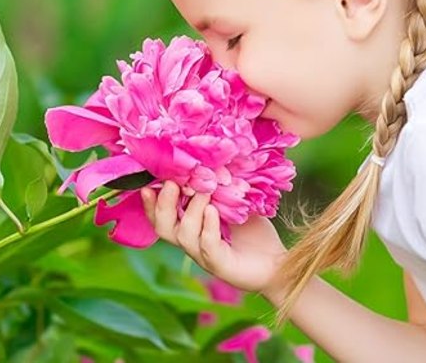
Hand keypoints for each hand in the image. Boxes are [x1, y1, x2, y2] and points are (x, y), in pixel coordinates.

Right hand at [141, 181, 288, 294]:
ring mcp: (204, 255)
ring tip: (204, 191)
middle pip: (164, 228)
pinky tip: (213, 211)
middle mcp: (193, 242)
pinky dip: (208, 227)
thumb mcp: (236, 203)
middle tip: (171, 184)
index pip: (162, 217)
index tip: (147, 183)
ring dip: (192, 210)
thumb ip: (221, 187)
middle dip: (163, 205)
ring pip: (185, 235)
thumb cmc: (254, 232)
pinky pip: (208, 246)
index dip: (151, 203)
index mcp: (192, 227)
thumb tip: (212, 160)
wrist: (278, 262)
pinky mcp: (221, 265)